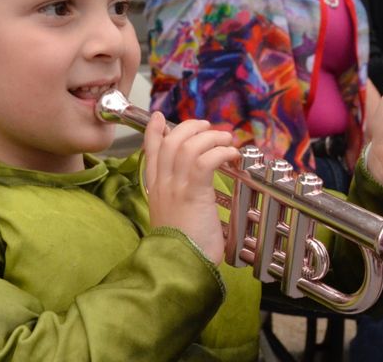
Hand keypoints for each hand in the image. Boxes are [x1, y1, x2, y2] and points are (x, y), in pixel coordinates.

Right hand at [143, 113, 239, 263]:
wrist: (179, 265)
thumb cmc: (183, 248)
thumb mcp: (175, 219)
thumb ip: (179, 203)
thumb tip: (193, 195)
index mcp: (155, 189)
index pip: (151, 151)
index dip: (155, 131)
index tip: (160, 117)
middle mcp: (162, 184)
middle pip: (171, 140)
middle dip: (190, 127)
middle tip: (208, 126)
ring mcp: (175, 186)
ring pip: (188, 145)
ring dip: (211, 137)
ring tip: (226, 139)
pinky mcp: (193, 191)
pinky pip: (204, 159)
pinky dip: (220, 152)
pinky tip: (232, 155)